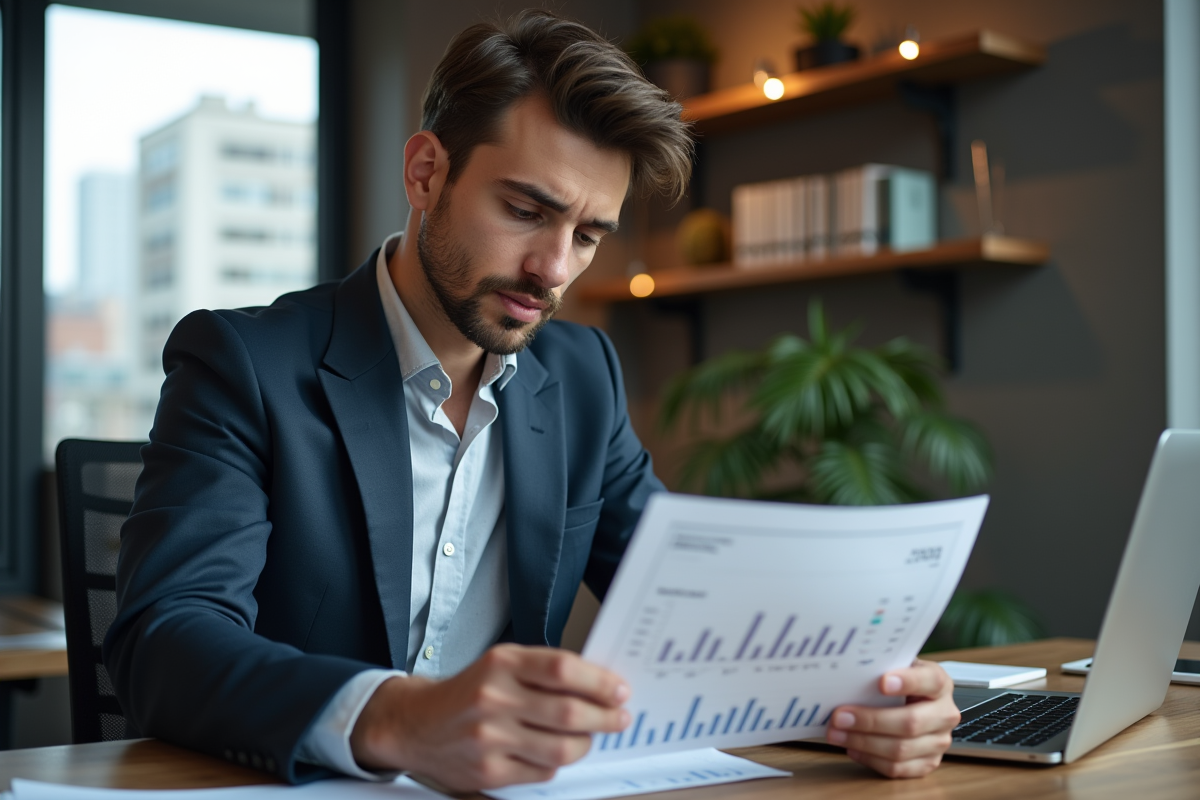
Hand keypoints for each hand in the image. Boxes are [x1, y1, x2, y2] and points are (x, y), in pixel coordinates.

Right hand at [349, 644, 630, 789]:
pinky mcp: (488, 771)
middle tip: (619, 717)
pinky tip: (557, 752)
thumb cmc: (466, 691)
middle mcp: (495, 698)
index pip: (562, 669)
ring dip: (586, 743)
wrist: (416, 724)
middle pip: (568, 711)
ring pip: (561, 747)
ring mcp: (490, 737)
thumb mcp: (501, 663)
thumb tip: (597, 684)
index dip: (598, 681)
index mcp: (502, 663)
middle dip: (605, 717)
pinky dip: (558, 763)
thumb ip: (543, 670)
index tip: (619, 689)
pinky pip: (542, 771)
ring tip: (591, 736)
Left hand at [825, 659, 958, 777]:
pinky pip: (897, 768)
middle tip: (840, 716)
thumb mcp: (896, 667)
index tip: (882, 682)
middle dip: (871, 720)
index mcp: (940, 683)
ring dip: (863, 742)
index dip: (907, 682)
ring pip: (901, 749)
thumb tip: (848, 674)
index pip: (930, 680)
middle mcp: (945, 714)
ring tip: (837, 734)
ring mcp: (939, 742)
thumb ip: (882, 668)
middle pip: (910, 722)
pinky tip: (852, 748)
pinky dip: (870, 759)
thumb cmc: (900, 682)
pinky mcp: (928, 763)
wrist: (917, 701)